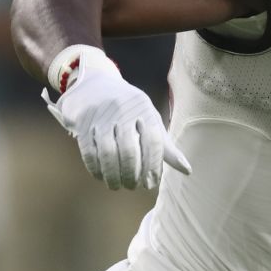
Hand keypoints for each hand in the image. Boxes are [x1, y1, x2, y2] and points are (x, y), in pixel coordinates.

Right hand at [42, 46, 191, 189]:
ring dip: (112, 175)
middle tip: (132, 186)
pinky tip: (101, 176)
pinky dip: (95, 168)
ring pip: (108, 153)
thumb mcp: (149, 118)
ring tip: (117, 185)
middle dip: (132, 174)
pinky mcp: (83, 123)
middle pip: (129, 150)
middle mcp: (123, 110)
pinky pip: (89, 151)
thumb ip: (164, 144)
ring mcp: (101, 116)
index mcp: (143, 108)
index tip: (151, 183)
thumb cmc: (129, 108)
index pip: (153, 140)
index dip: (153, 165)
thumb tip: (187, 169)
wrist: (94, 84)